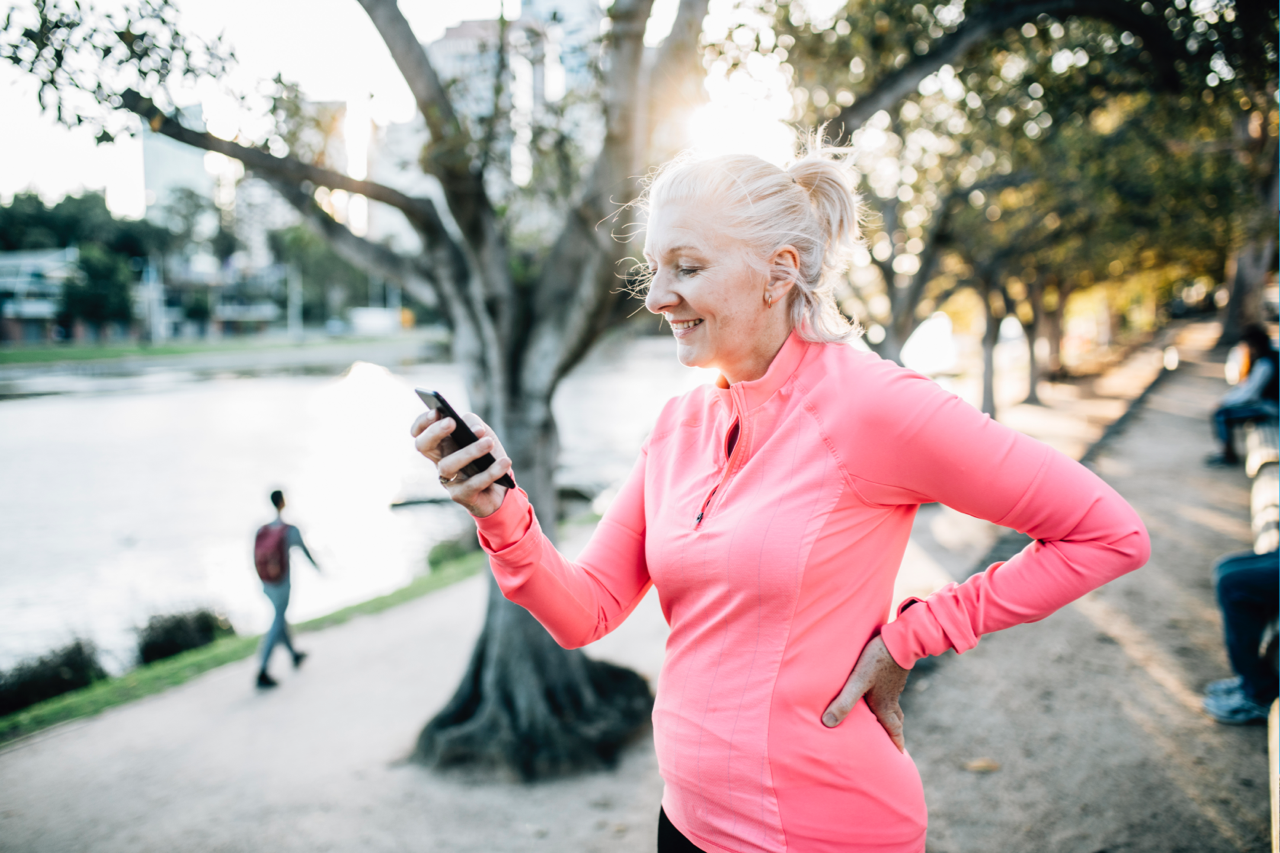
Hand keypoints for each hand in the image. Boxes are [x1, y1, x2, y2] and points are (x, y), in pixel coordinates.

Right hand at [410, 408, 512, 517]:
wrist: (501, 487)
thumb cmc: (487, 456)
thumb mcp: (482, 433)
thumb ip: (474, 423)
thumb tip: (474, 429)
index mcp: (441, 444)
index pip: (420, 432)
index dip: (423, 421)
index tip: (436, 411)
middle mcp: (439, 460)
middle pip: (423, 446)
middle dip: (434, 432)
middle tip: (452, 422)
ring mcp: (448, 479)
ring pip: (448, 464)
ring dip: (470, 451)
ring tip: (489, 442)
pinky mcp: (461, 495)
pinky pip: (474, 483)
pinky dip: (491, 472)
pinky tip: (504, 462)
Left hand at [821, 636, 909, 752]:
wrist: (900, 639)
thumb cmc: (877, 661)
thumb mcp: (857, 681)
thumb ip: (844, 702)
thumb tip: (828, 723)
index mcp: (884, 705)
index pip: (893, 730)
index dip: (896, 744)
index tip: (900, 757)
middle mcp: (891, 698)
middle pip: (895, 720)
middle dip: (894, 732)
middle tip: (895, 743)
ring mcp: (894, 685)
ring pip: (893, 705)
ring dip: (891, 716)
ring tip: (884, 720)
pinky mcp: (893, 673)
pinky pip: (891, 691)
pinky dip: (887, 698)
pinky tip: (880, 691)